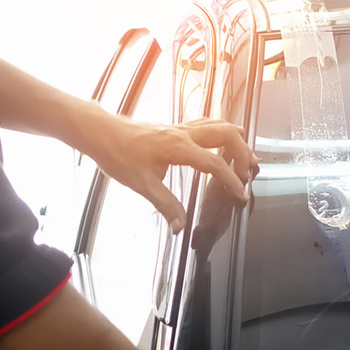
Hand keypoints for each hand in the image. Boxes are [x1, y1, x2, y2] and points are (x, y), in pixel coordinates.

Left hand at [97, 117, 257, 233]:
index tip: (240, 193)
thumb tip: (180, 225)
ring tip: (247, 155)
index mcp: (178, 147)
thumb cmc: (117, 152)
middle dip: (243, 153)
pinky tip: (226, 136)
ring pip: (219, 125)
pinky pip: (207, 123)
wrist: (100, 132)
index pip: (215, 163)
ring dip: (236, 139)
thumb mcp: (141, 183)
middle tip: (249, 172)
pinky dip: (223, 131)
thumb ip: (165, 204)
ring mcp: (180, 128)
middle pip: (226, 135)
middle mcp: (183, 133)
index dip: (231, 180)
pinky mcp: (175, 127)